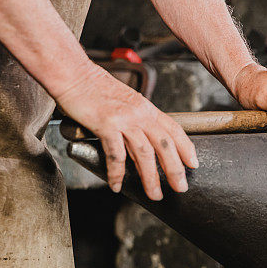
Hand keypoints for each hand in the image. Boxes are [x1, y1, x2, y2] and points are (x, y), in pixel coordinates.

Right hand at [55, 64, 197, 199]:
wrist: (73, 74)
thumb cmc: (94, 88)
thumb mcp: (125, 100)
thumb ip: (136, 118)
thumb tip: (142, 139)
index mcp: (146, 108)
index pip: (174, 129)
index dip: (186, 148)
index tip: (193, 164)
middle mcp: (139, 113)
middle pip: (165, 144)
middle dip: (175, 169)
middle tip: (180, 187)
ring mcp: (124, 118)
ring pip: (145, 153)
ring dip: (151, 177)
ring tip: (154, 194)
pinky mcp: (106, 124)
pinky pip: (115, 154)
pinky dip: (117, 172)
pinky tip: (117, 184)